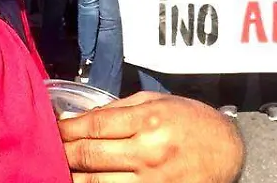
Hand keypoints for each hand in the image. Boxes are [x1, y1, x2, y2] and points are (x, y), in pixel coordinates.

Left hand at [61, 92, 243, 182]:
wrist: (228, 151)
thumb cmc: (193, 121)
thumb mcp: (160, 101)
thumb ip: (121, 109)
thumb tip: (83, 116)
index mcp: (148, 120)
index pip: (94, 125)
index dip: (67, 128)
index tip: (54, 129)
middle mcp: (148, 151)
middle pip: (89, 155)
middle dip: (64, 153)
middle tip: (49, 150)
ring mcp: (151, 180)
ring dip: (72, 177)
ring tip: (60, 171)